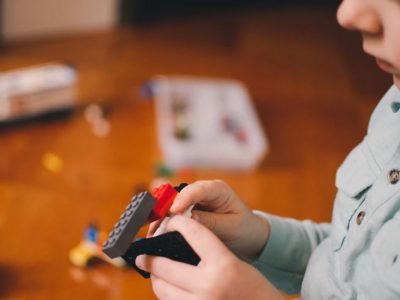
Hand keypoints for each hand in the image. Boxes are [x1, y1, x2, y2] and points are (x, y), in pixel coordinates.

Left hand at [137, 215, 281, 299]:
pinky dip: (167, 294)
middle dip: (150, 257)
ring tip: (155, 272)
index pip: (194, 234)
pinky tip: (169, 287)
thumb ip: (209, 253)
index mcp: (223, 266)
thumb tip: (177, 245)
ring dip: (156, 278)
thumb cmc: (254, 288)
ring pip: (161, 288)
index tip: (170, 222)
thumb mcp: (235, 264)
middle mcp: (208, 286)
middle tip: (142, 254)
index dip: (178, 223)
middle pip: (165, 265)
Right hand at [149, 180, 269, 258]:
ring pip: (172, 204)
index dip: (183, 199)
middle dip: (165, 208)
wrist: (248, 233)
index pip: (198, 190)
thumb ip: (210, 222)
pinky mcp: (188, 210)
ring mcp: (194, 200)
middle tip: (155, 224)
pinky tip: (156, 233)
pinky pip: (172, 214)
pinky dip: (164, 223)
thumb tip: (187, 219)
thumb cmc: (243, 228)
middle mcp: (203, 191)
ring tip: (153, 232)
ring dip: (161, 217)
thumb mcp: (231, 227)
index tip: (173, 211)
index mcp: (218, 190)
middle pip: (179, 195)